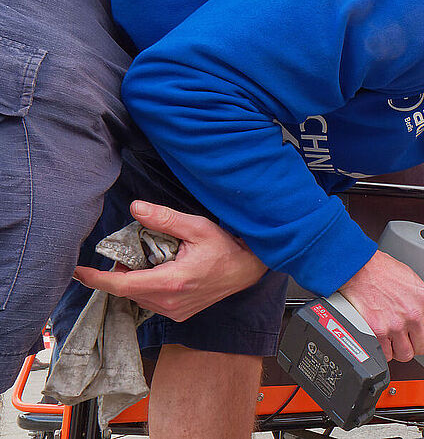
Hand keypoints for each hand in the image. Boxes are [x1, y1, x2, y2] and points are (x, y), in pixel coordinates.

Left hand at [73, 201, 267, 320]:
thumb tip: (135, 208)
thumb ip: (164, 219)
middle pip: (127, 290)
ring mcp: (175, 310)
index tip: (78, 271)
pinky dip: (145, 287)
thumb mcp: (197, 227)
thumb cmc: (226, 248)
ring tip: (148, 259)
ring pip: (137, 297)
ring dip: (133, 280)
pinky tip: (158, 271)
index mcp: (172, 281)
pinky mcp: (178, 313)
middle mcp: (170, 301)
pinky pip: (149, 302)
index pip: (122, 285)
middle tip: (130, 250)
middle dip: (120, 272)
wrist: (248, 269)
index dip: (96, 279)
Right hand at [338, 250, 423, 361]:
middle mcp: (413, 313)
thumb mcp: (411, 279)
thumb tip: (422, 313)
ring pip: (406, 354)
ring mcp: (396, 324)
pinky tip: (381, 339)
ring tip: (393, 337)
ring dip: (400, 349)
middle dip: (416, 344)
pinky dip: (384, 351)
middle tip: (408, 336)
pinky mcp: (378, 332)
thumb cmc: (381, 269)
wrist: (359, 268)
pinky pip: (387, 354)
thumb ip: (420, 298)